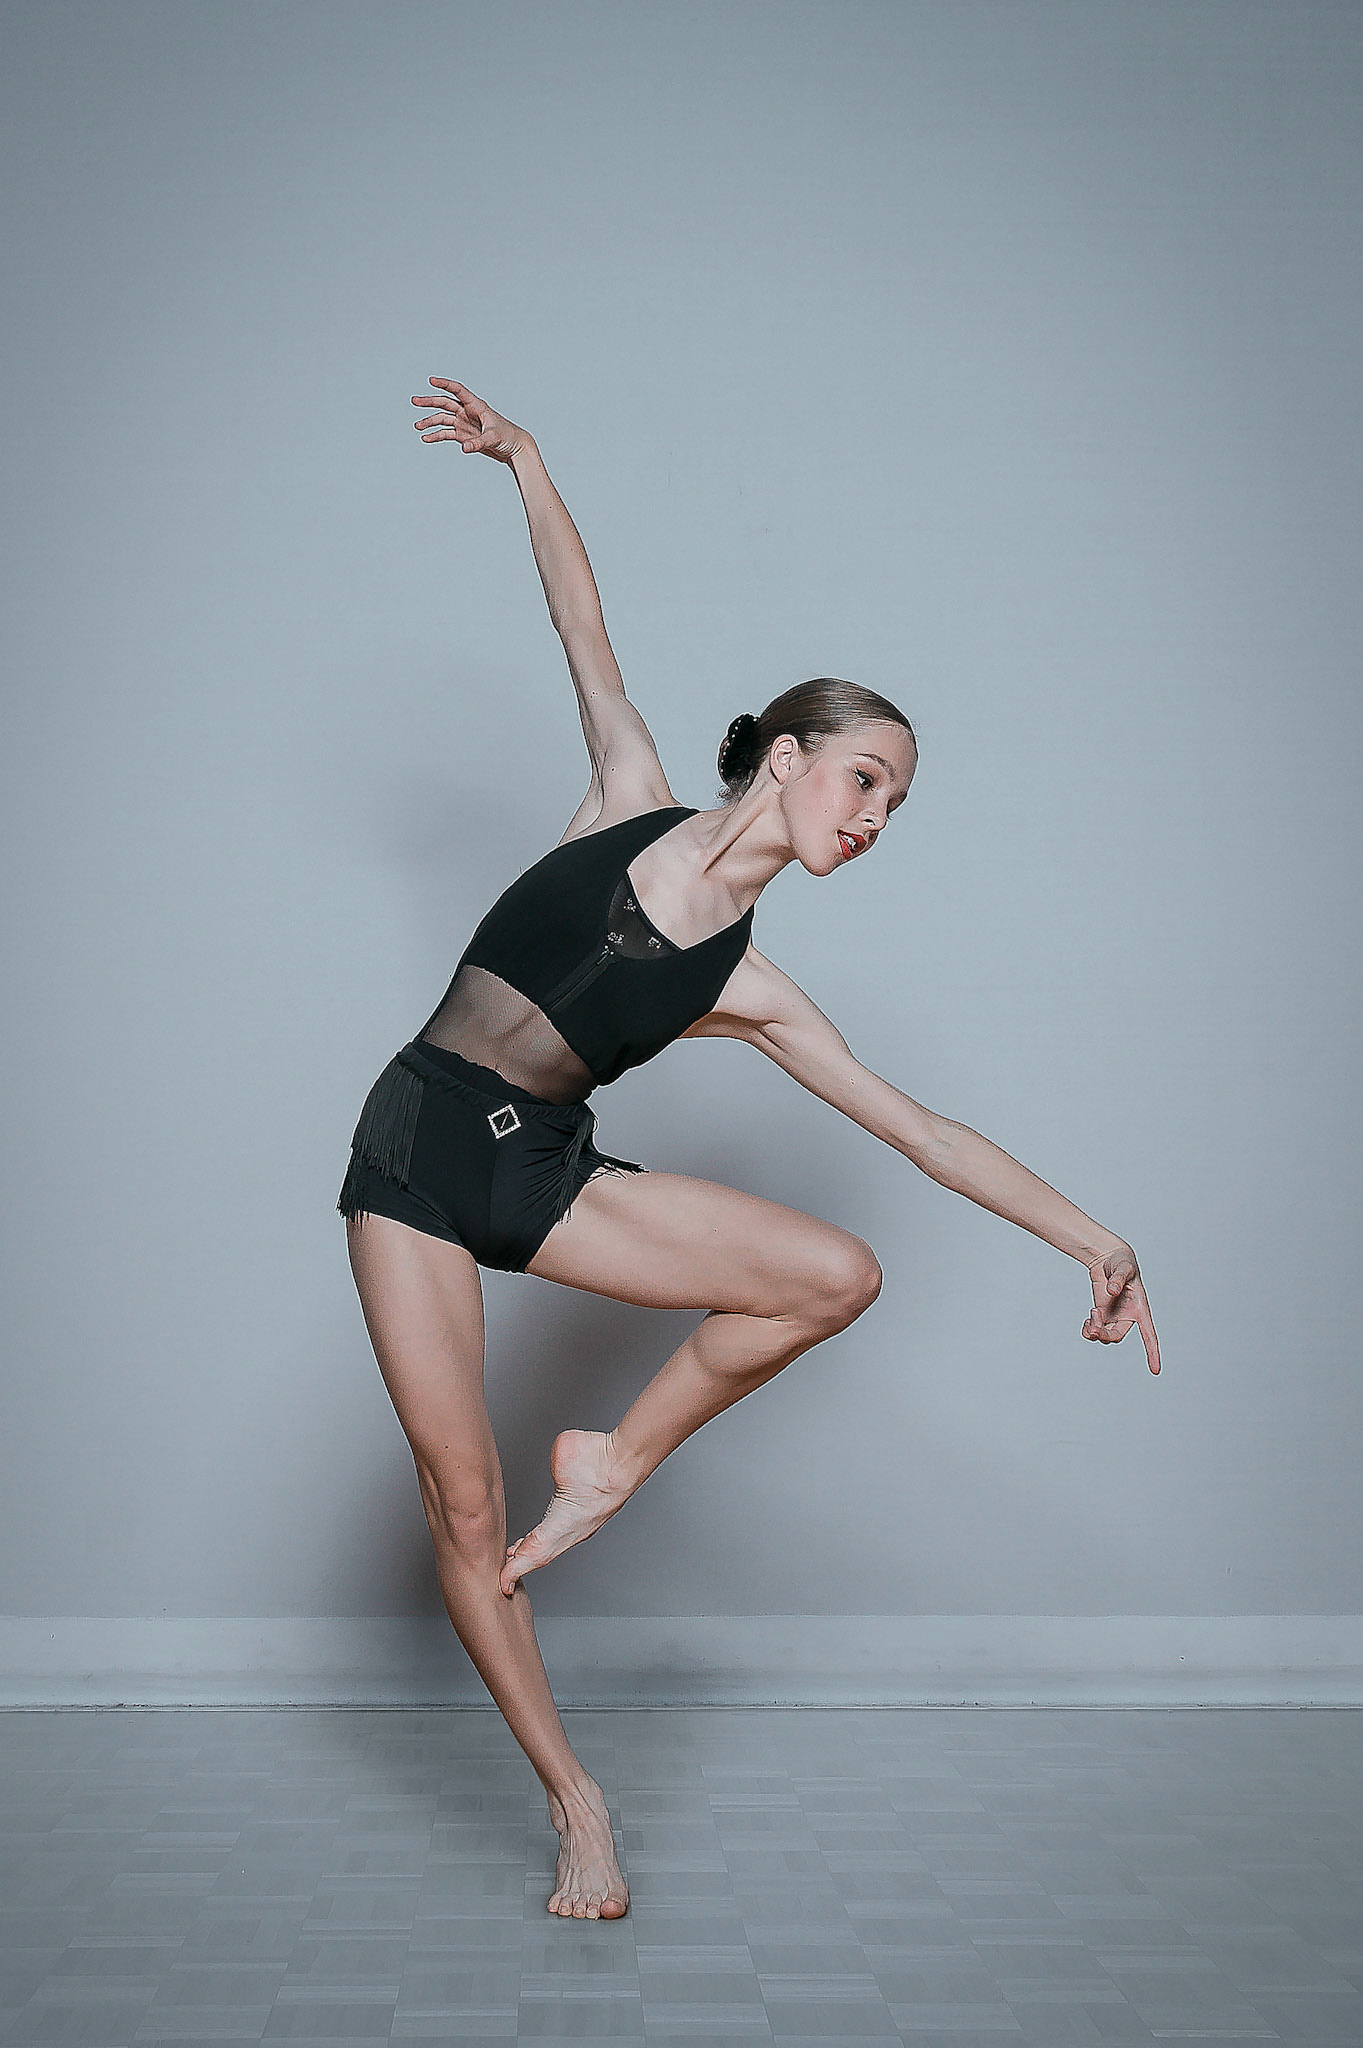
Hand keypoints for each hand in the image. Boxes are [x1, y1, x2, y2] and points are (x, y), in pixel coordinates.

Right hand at [410, 378, 528, 463]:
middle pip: (445, 403)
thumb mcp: (493, 438)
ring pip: (443, 419)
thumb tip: (464, 448)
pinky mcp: (463, 435)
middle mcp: (467, 412)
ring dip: (430, 421)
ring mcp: (464, 423)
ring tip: (418, 427)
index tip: (432, 380)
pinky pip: (446, 434)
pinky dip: (436, 436)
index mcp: (476, 405)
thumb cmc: (508, 437)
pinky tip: (426, 438)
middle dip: (429, 402)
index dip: (445, 384)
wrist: (513, 448)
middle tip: (414, 401)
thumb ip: (478, 442)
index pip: (458, 390)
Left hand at [1083, 1243, 1160, 1373]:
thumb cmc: (1121, 1262)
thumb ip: (1118, 1278)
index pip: (1149, 1336)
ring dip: (1094, 1330)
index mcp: (1140, 1309)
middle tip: (1093, 1322)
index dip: (1152, 1353)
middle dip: (1103, 1334)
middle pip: (1116, 1337)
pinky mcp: (1102, 1315)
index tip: (1155, 1370)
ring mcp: (1114, 1317)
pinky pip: (1094, 1331)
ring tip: (1092, 1313)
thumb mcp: (1123, 1267)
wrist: (1108, 1259)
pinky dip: (1088, 1330)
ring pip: (1105, 1337)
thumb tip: (1111, 1291)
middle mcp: (1128, 1317)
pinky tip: (1088, 1320)